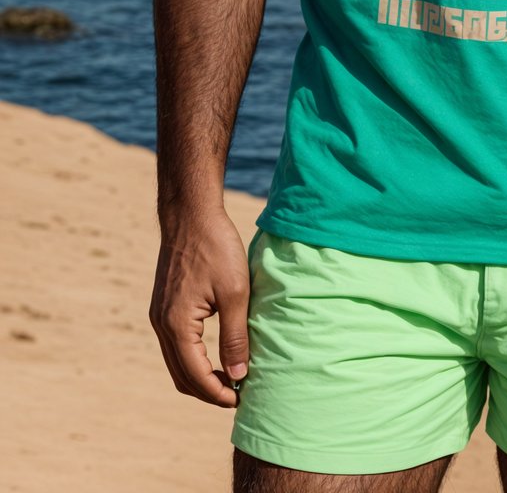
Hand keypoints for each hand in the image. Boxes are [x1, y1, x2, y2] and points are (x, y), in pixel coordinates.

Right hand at [149, 207, 251, 406]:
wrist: (191, 213)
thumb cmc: (216, 247)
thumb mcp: (235, 293)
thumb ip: (235, 337)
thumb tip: (237, 376)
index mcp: (177, 326)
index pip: (195, 377)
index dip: (218, 393)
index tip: (241, 398)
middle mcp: (161, 325)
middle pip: (181, 377)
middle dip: (208, 391)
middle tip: (237, 393)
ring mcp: (158, 316)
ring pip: (176, 363)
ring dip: (199, 377)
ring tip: (229, 378)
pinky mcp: (163, 306)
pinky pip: (174, 346)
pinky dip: (192, 359)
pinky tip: (214, 354)